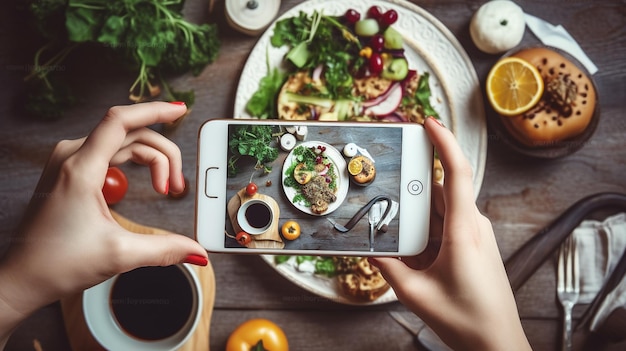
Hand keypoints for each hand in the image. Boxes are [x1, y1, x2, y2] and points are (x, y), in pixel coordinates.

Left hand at [0, 102, 207, 344]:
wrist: (22, 278)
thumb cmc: (56, 263)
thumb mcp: (119, 254)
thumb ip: (164, 249)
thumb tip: (195, 250)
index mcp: (80, 169)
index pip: (121, 121)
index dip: (154, 111)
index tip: (179, 110)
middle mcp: (71, 157)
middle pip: (130, 135)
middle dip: (163, 155)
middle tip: (177, 186)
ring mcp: (68, 163)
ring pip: (121, 145)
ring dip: (150, 161)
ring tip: (165, 188)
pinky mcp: (69, 173)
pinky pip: (108, 155)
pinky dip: (133, 164)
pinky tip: (144, 183)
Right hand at [371, 118, 529, 350]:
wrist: (497, 343)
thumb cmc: (466, 320)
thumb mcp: (415, 293)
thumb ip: (388, 266)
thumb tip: (367, 247)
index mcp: (463, 231)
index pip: (457, 173)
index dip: (444, 142)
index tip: (428, 123)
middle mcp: (473, 226)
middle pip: (440, 190)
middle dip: (413, 187)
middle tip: (386, 187)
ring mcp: (475, 235)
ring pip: (441, 209)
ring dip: (418, 214)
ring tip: (394, 224)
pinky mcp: (473, 246)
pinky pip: (445, 226)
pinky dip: (426, 230)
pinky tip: (410, 246)